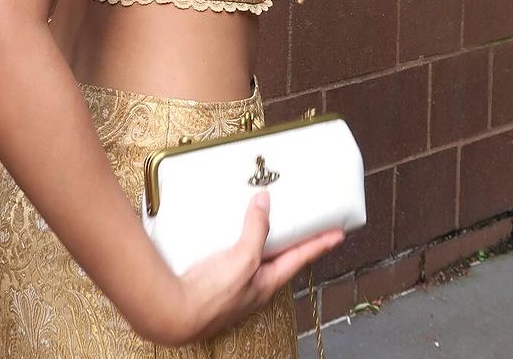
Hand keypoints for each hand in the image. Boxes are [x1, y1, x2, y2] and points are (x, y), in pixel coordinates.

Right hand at [152, 192, 344, 345]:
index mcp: (266, 282)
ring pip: (254, 253)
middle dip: (291, 239)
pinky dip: (235, 236)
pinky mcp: (214, 274)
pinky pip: (231, 251)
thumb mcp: (243, 259)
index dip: (319, 244)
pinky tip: (226, 227)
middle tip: (302, 221)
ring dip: (261, 234)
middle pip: (279, 255)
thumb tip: (265, 203)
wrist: (174, 310)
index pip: (300, 258)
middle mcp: (253, 282)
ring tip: (263, 215)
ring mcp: (233, 280)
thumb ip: (256, 231)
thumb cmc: (211, 296)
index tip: (337, 234)